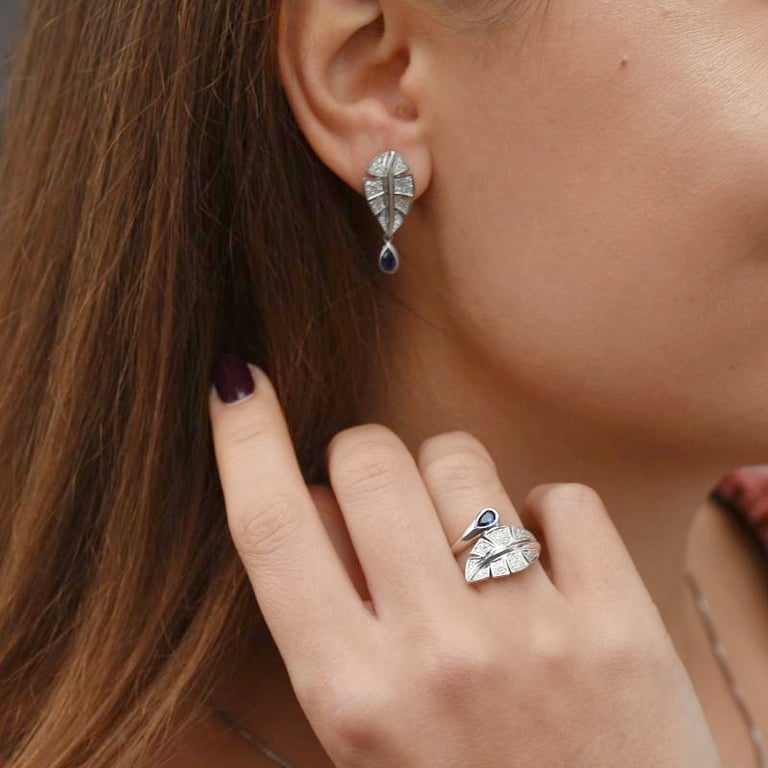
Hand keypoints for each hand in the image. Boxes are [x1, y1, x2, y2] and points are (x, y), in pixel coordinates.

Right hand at [208, 360, 720, 767]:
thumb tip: (314, 501)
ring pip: (460, 459)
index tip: (236, 383)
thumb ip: (329, 621)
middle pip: (368, 460)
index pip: (272, 529)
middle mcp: (436, 655)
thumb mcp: (365, 738)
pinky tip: (546, 566)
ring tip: (467, 539)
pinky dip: (544, 514)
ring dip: (451, 478)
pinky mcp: (619, 624)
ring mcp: (532, 634)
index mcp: (353, 695)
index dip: (244, 439)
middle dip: (365, 456)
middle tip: (385, 499)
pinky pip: (560, 497)